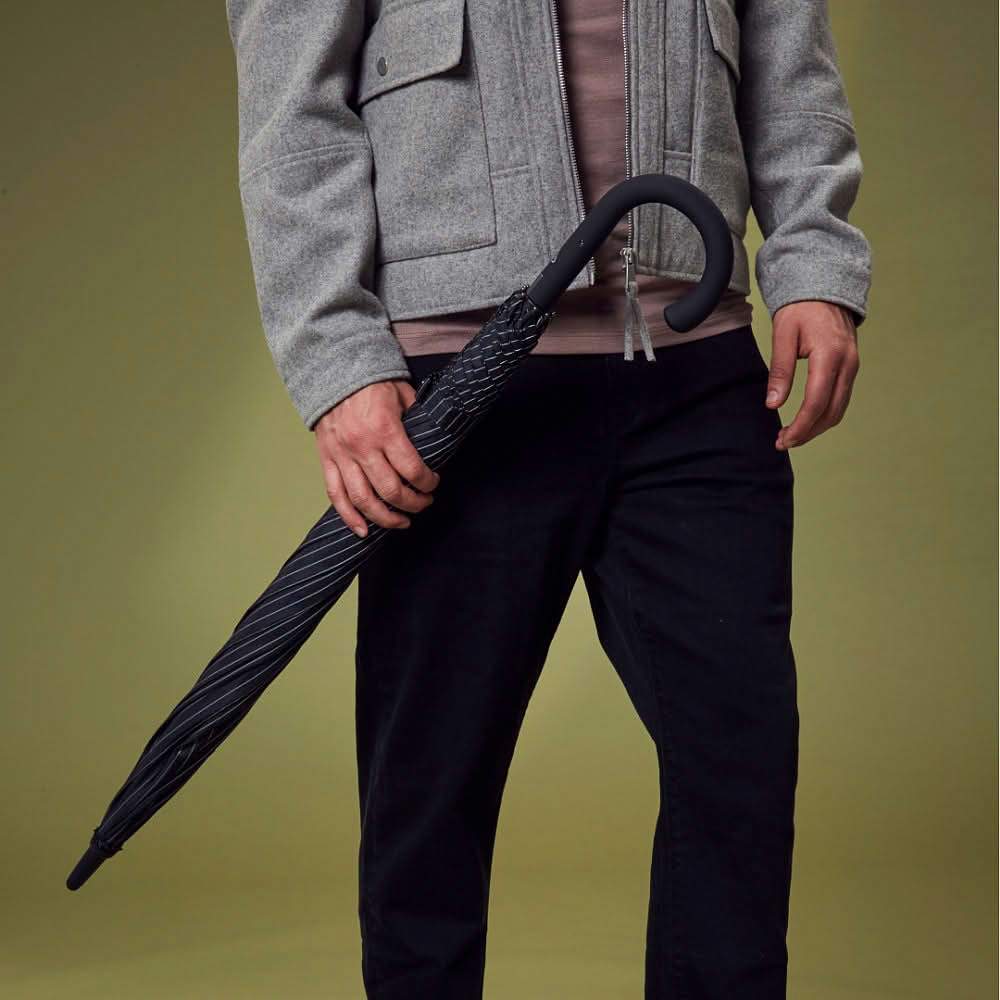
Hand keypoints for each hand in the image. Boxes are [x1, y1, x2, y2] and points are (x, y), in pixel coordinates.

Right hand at [314, 379, 440, 536]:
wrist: (333, 372)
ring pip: (364, 500)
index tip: (434, 484)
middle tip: (424, 503)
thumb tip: (431, 445)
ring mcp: (342, 456)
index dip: (428, 483)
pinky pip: (336, 495)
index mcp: (385, 430)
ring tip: (402, 522)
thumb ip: (417, 422)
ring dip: (386, 518)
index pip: (412, 470)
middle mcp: (363, 447)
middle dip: (413, 503)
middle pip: (391, 491)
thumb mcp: (404, 395)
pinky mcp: (327, 460)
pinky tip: (363, 531)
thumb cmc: (373, 383)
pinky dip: (349, 517)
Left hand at [765, 300, 859, 449]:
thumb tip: (773, 404)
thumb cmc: (800, 309)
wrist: (824, 288)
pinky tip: (806, 420)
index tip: (783, 439)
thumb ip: (780, 371)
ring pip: (839, 409)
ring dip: (817, 427)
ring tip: (792, 435)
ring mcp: (853, 366)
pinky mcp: (850, 367)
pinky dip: (824, 414)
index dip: (800, 426)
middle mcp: (848, 364)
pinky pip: (841, 398)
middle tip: (783, 442)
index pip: (816, 402)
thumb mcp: (783, 335)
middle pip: (831, 412)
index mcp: (830, 355)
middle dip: (808, 432)